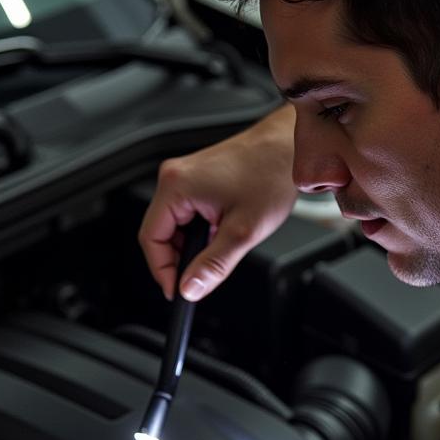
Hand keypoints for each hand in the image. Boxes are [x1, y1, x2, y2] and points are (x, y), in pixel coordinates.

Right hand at [139, 104, 296, 300]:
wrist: (289, 148)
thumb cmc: (270, 174)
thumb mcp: (243, 231)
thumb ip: (213, 265)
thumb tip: (191, 288)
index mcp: (176, 186)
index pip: (150, 238)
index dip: (162, 270)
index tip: (178, 290)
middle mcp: (175, 177)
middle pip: (160, 232)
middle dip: (181, 258)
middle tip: (204, 274)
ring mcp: (185, 175)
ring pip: (175, 225)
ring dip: (194, 245)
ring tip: (222, 246)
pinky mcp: (197, 178)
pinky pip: (187, 213)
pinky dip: (202, 230)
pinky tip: (223, 231)